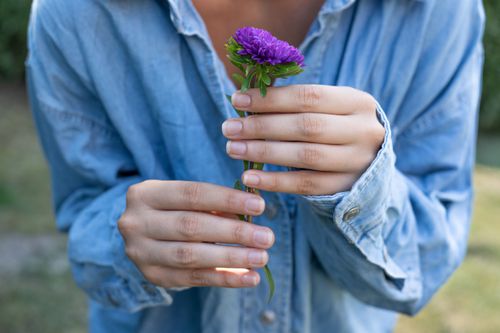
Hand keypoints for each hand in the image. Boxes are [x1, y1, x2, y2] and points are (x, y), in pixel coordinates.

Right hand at [118, 181, 273, 287]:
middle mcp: (136, 222)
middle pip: (191, 226)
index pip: (192, 194)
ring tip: (261, 257)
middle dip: (233, 232)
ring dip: (231, 257)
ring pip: (190, 256)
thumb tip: (251, 213)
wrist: (142, 235)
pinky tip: (248, 277)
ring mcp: (140, 252)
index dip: (227, 200)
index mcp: (145, 194)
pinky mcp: (152, 276)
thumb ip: (213, 205)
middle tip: (266, 237)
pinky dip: (224, 278)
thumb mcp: (186, 200)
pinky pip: (192, 279)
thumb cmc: (174, 209)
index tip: (259, 206)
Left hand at [222, 85, 384, 194]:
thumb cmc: (336, 126)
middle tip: (228, 128)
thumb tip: (245, 97)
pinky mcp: (345, 187)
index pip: (308, 96)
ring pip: (306, 156)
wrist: (369, 160)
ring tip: (233, 149)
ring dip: (264, 152)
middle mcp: (363, 131)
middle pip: (306, 127)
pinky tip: (250, 177)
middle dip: (262, 126)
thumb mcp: (327, 108)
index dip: (270, 99)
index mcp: (357, 101)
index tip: (237, 99)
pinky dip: (275, 182)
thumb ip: (294, 102)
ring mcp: (357, 162)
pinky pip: (306, 185)